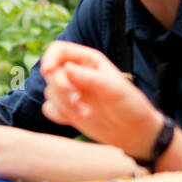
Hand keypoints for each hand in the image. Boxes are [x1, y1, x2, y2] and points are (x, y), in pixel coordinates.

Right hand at [40, 41, 162, 156]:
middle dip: (61, 88)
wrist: (133, 131)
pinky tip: (77, 119)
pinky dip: (59, 115)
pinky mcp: (66, 108)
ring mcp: (70, 91)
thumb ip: (91, 78)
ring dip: (64, 105)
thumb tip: (67, 68)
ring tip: (86, 114)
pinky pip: (49, 108)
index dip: (50, 57)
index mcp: (88, 60)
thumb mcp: (115, 89)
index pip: (59, 50)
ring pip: (50, 92)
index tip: (48, 70)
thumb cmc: (129, 105)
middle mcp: (76, 73)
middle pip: (51, 72)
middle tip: (77, 101)